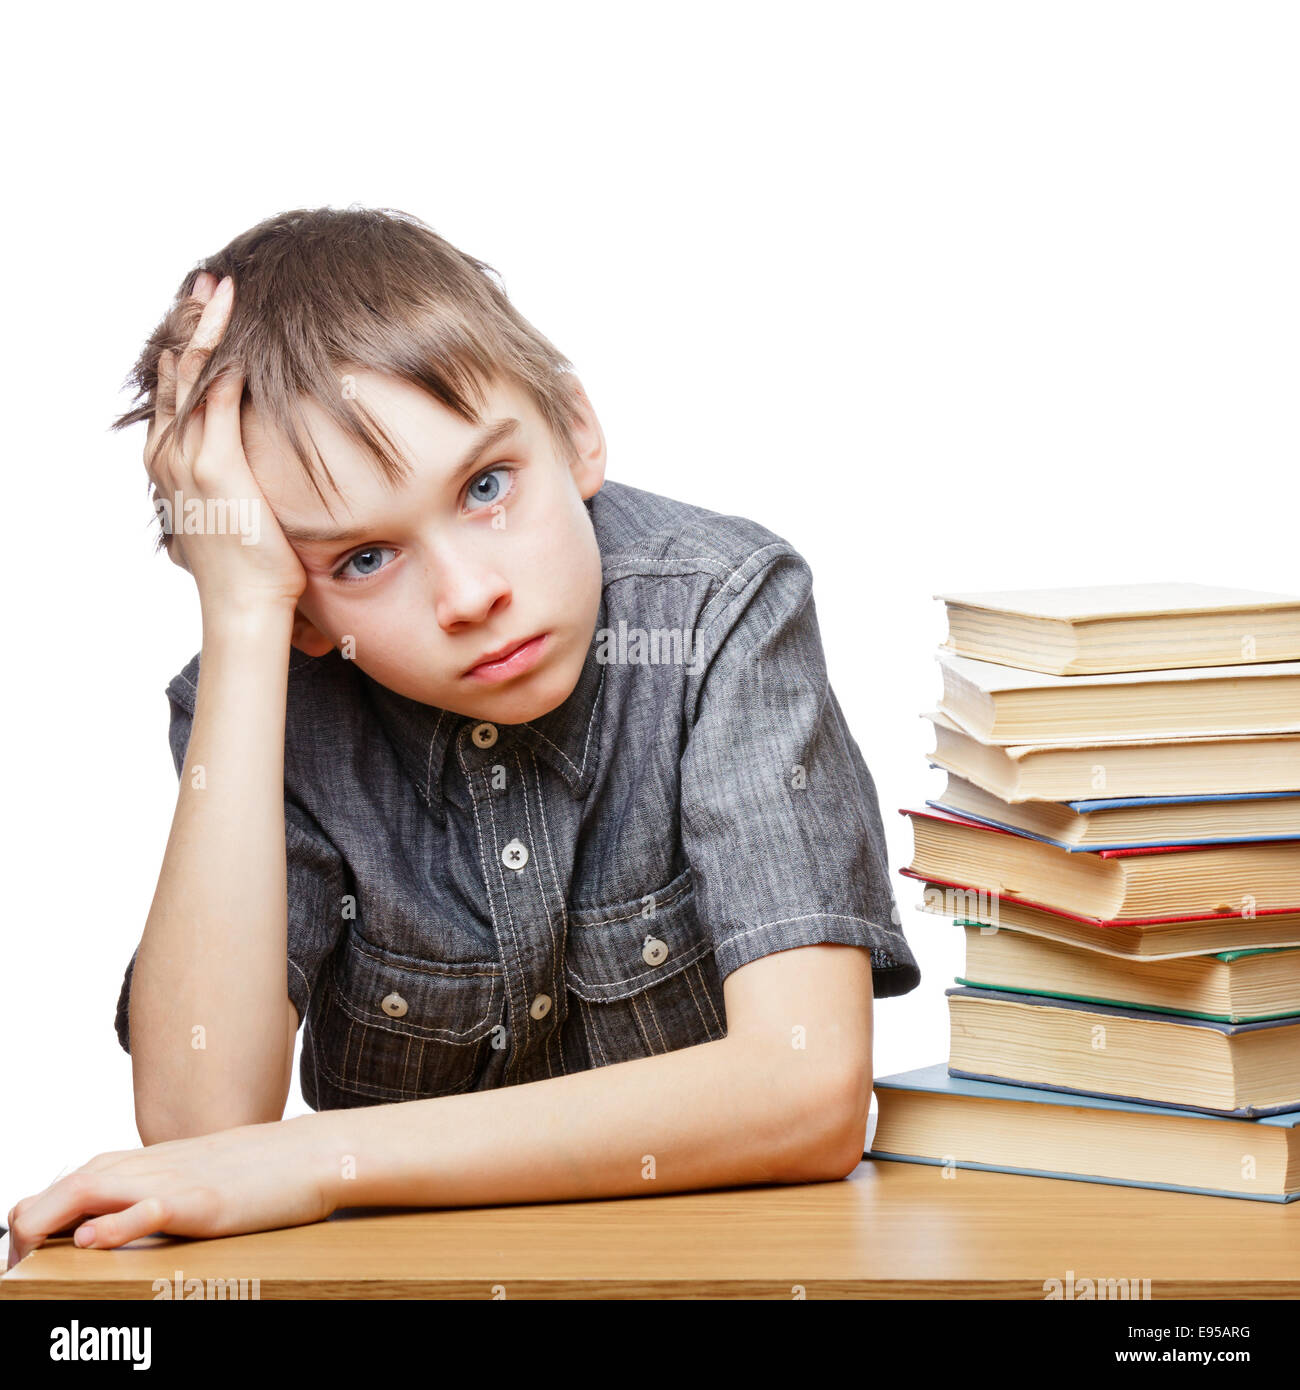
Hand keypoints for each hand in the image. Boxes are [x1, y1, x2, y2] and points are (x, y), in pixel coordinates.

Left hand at [5, 1118, 334, 1269]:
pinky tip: (95, 1242)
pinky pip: (147, 1207)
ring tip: (29, 1267)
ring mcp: (171, 1181)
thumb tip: (108, 1228)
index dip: (32, 1229)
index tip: (27, 1269)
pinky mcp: (200, 1200)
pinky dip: (114, 1224)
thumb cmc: (254, 1172)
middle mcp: (144, 1168)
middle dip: (25, 1237)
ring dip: (47, 1229)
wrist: (309, 1153)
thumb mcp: (188, 1180)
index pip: (61, 1188)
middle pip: (58, 1190)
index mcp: (138, 1164)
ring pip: (86, 1191)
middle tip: (19, 1279)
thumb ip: (146, 1197)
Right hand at [145, 270, 309, 618]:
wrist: (243, 604)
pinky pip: (219, 400)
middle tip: (208, 280)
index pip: (173, 388)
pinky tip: (242, 334)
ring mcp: (188, 460)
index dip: (187, 345)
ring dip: (208, 328)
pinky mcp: (216, 467)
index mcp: (168, 462)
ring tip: (222, 288)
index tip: (203, 310)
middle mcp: (169, 454)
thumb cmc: (248, 568)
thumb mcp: (232, 514)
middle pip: (174, 370)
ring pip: (192, 375)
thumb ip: (235, 484)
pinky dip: (229, 364)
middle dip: (191, 321)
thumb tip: (257, 476)